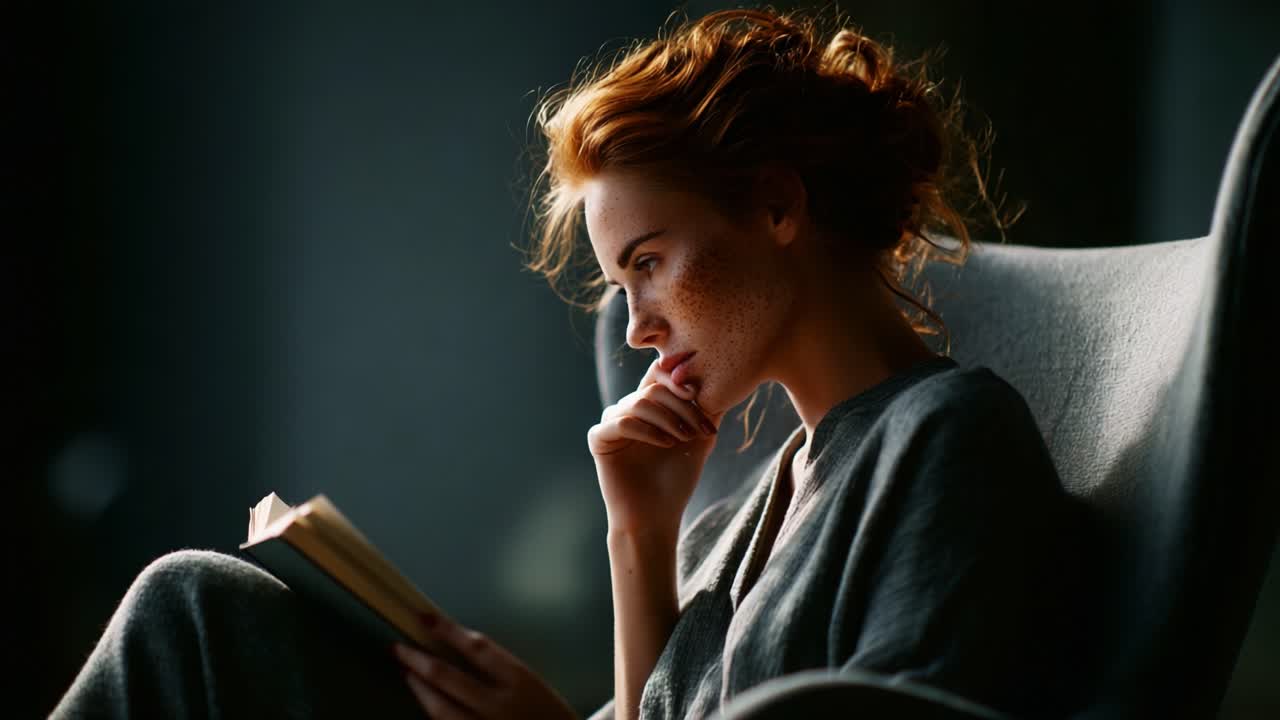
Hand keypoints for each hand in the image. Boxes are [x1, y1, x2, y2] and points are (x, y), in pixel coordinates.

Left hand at [393, 612, 577, 719]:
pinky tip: (426, 703)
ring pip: (439, 708)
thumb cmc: (549, 715)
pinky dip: (432, 713)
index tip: (425, 617)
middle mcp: (499, 705)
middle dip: (418, 659)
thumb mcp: (531, 684)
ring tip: (406, 672)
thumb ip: (499, 669)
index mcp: (519, 681)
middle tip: (398, 647)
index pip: (477, 648)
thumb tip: (460, 647)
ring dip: (419, 688)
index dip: (447, 631)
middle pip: (447, 677)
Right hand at [588, 358, 723, 534]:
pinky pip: (621, 422)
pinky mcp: (598, 439)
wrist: (656, 516)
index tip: (698, 396)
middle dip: (681, 406)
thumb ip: (707, 408)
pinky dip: (647, 431)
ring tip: (684, 439)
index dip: (679, 379)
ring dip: (668, 419)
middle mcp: (627, 409)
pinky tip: (666, 444)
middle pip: (653, 388)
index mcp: (649, 405)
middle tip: (700, 429)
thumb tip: (723, 379)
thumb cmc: (677, 479)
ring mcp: (611, 422)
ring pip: (639, 403)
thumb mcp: (699, 437)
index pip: (659, 374)